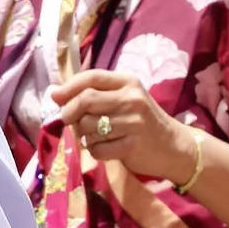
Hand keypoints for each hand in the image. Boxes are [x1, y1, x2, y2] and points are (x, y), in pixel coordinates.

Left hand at [51, 69, 198, 184]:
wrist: (174, 146)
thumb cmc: (141, 120)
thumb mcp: (123, 98)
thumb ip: (94, 93)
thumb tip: (54, 94)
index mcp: (128, 82)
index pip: (91, 77)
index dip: (68, 87)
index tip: (55, 97)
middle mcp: (132, 99)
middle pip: (85, 101)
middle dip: (70, 113)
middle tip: (70, 121)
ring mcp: (134, 122)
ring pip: (88, 126)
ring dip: (83, 134)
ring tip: (94, 136)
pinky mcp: (133, 145)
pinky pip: (97, 148)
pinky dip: (94, 150)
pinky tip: (105, 148)